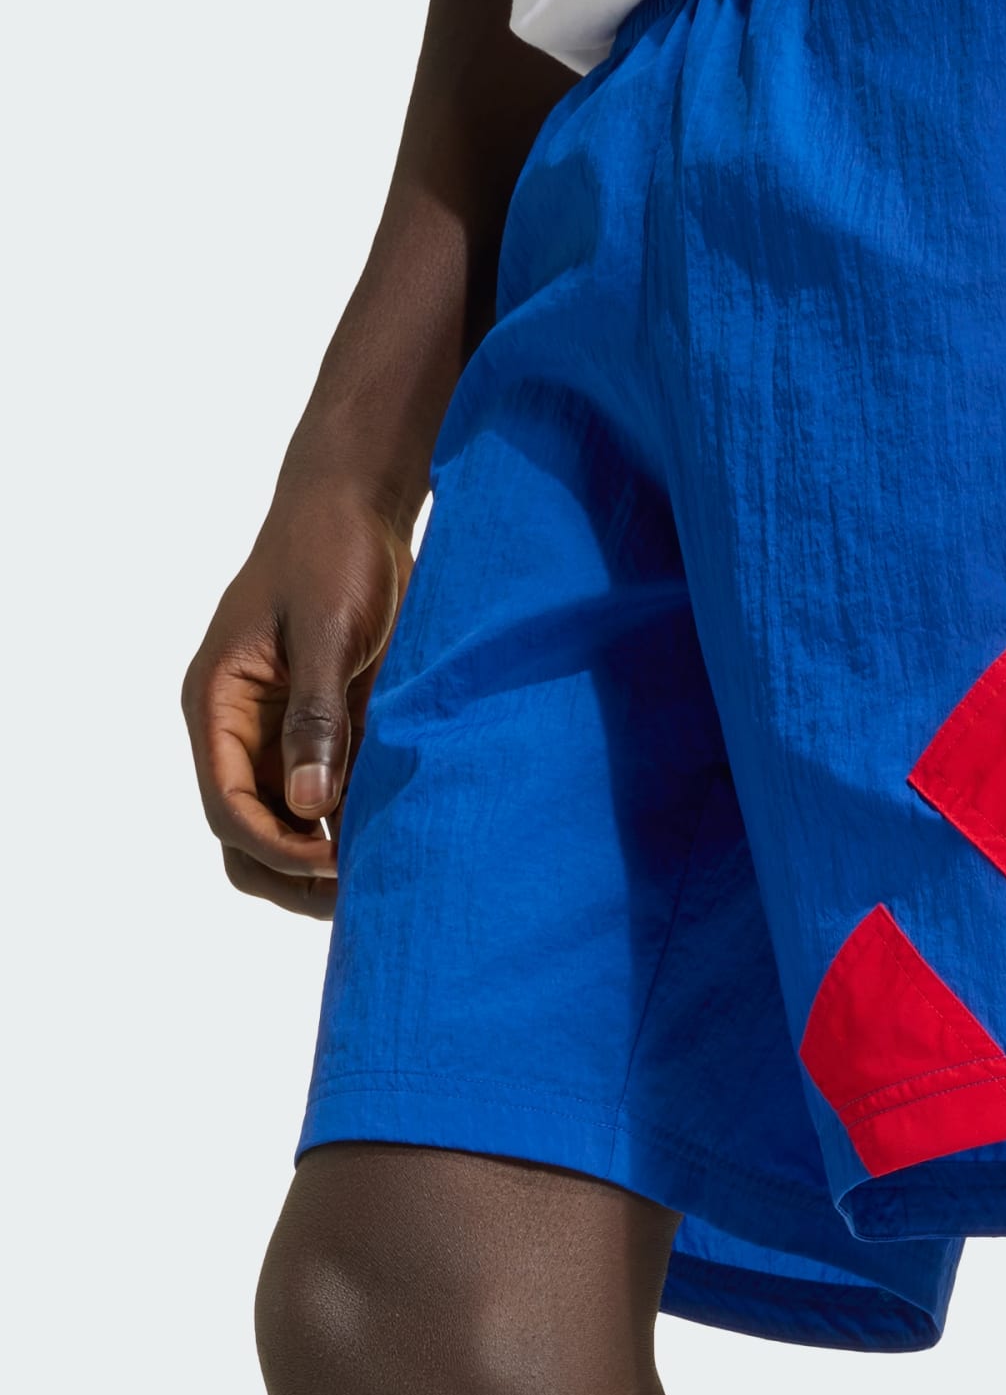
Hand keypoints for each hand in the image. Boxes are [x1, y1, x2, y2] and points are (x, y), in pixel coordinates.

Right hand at [183, 487, 410, 914]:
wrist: (358, 503)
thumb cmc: (332, 553)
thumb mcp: (326, 632)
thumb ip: (317, 718)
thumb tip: (309, 806)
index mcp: (218, 704)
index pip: (228, 805)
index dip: (276, 846)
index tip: (334, 866)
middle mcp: (240, 725)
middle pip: (247, 829)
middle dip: (293, 870)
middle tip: (361, 891)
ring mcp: (282, 726)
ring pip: (288, 817)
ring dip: (325, 851)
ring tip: (384, 874)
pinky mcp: (327, 719)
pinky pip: (330, 786)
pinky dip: (355, 816)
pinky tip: (398, 832)